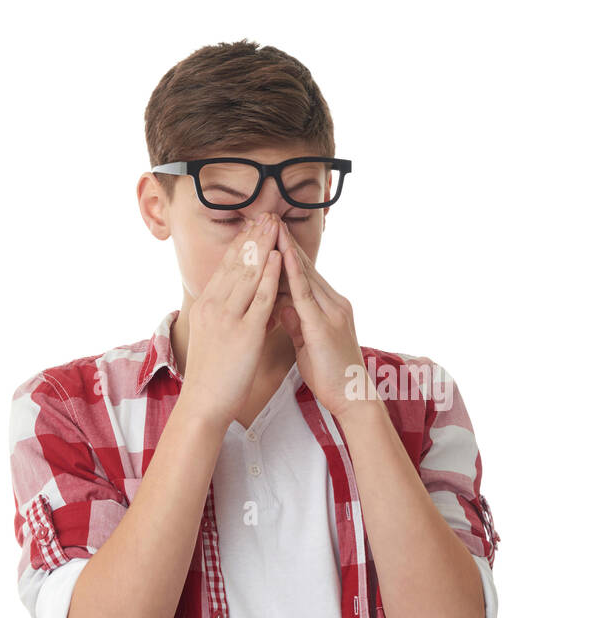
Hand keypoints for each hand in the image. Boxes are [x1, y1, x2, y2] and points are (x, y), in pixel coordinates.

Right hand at [178, 212, 285, 427]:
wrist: (204, 403)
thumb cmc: (211, 375)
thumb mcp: (214, 336)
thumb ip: (227, 314)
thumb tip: (242, 301)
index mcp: (205, 306)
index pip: (225, 267)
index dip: (241, 244)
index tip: (254, 225)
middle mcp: (213, 306)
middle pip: (236, 264)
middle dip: (253, 237)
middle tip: (267, 214)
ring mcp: (227, 318)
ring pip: (248, 274)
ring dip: (264, 246)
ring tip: (276, 225)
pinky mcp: (243, 332)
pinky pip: (260, 298)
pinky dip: (271, 276)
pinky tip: (280, 258)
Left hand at [275, 220, 366, 418]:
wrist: (352, 396)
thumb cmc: (329, 374)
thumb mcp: (307, 343)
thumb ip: (295, 322)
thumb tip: (280, 308)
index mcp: (329, 306)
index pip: (304, 274)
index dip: (286, 253)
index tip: (268, 236)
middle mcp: (333, 302)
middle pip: (304, 267)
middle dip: (284, 244)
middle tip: (266, 221)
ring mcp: (331, 311)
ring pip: (305, 274)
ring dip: (286, 251)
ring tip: (270, 228)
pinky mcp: (325, 324)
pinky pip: (304, 295)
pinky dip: (291, 275)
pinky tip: (278, 260)